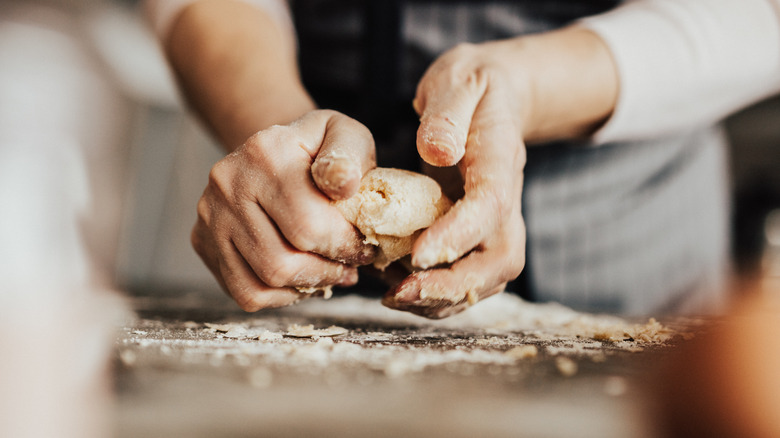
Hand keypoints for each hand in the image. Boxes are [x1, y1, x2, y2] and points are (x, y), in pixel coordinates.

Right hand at [192, 110, 376, 310]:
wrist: (273, 152)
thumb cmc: (317, 150)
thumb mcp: (344, 135)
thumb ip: (349, 156)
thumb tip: (344, 184)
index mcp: (265, 152)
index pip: (308, 225)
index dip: (346, 247)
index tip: (365, 248)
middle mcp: (228, 183)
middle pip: (282, 261)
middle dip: (328, 271)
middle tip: (349, 265)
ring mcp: (210, 215)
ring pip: (264, 282)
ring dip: (307, 286)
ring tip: (329, 271)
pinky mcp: (203, 241)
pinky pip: (245, 292)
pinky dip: (280, 295)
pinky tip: (302, 278)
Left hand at [382, 42, 528, 317]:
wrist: (496, 95)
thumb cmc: (472, 86)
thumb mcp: (457, 82)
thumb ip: (447, 114)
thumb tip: (438, 152)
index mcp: (500, 161)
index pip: (489, 207)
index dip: (457, 236)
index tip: (416, 255)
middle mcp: (506, 200)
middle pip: (499, 260)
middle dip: (453, 286)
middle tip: (400, 292)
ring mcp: (497, 222)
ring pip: (486, 278)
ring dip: (443, 298)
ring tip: (393, 296)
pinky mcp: (481, 234)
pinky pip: (469, 276)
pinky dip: (438, 293)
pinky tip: (398, 286)